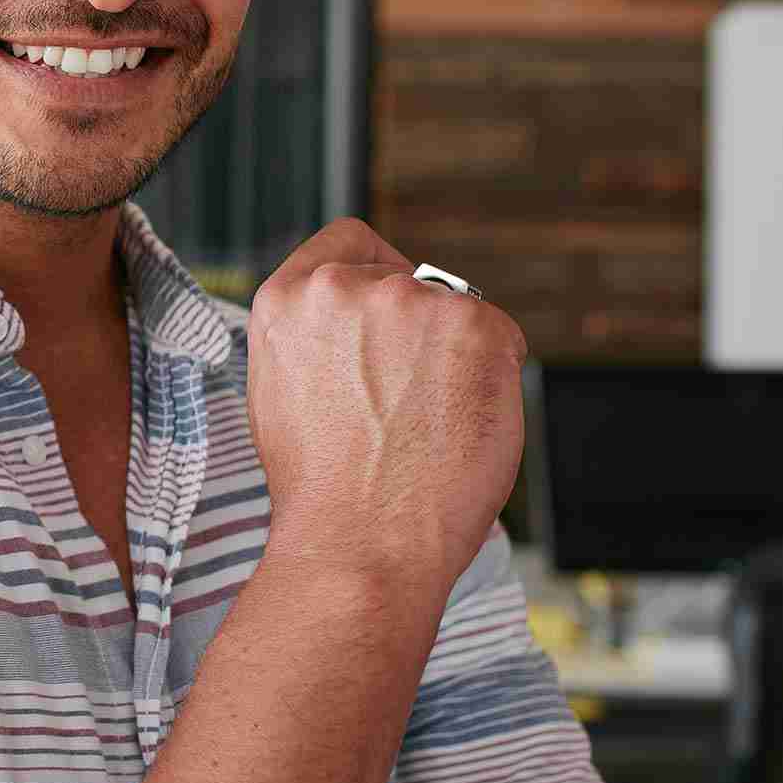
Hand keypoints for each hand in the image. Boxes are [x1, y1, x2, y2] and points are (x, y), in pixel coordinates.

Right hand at [247, 218, 527, 608]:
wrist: (360, 538)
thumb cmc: (324, 489)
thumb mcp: (282, 392)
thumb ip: (314, 340)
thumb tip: (359, 333)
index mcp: (285, 300)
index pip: (343, 243)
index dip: (374, 270)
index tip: (388, 303)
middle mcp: (341, 287)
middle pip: (406, 283)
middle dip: (416, 332)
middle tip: (409, 398)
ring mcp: (408, 301)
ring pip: (454, 313)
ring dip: (454, 357)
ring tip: (429, 423)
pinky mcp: (473, 324)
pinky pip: (500, 338)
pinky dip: (495, 376)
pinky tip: (461, 423)